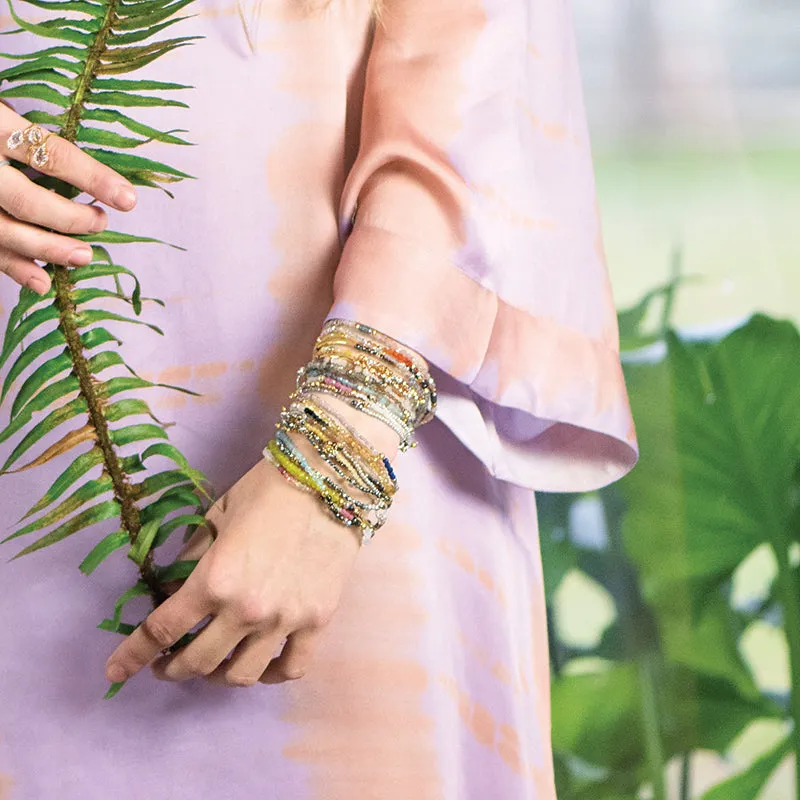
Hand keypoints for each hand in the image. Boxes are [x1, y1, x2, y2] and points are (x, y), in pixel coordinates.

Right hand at [0, 102, 136, 294]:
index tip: (128, 199)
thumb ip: (25, 135)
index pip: (48, 153)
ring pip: (3, 231)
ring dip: (48, 250)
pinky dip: (11, 266)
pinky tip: (40, 282)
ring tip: (84, 256)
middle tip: (100, 224)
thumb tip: (84, 171)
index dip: (92, 177)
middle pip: (26, 200)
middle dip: (70, 219)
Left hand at [104, 399, 399, 687]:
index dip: (133, 655)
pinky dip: (272, 675)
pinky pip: (292, 668)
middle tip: (168, 664)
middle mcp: (246, 609)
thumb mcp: (217, 515)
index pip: (162, 631)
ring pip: (241, 675)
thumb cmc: (268, 489)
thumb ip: (193, 556)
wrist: (329, 480)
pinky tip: (263, 666)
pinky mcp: (317, 621)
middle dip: (173, 668)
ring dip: (218, 676)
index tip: (116, 672)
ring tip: (216, 665)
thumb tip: (176, 586)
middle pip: (198, 662)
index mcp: (214, 579)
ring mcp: (285, 620)